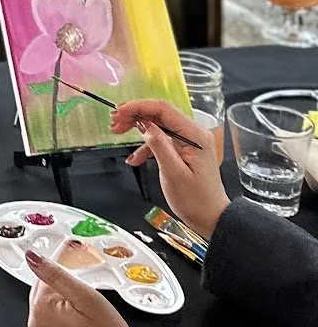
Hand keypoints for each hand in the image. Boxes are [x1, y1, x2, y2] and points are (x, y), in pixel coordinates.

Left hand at [26, 251, 134, 326]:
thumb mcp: (87, 298)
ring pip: (49, 308)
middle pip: (45, 291)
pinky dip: (64, 323)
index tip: (83, 289)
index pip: (46, 276)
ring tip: (87, 319)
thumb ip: (57, 275)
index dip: (68, 278)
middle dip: (64, 292)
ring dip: (65, 307)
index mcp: (40, 308)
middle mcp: (35, 325)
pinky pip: (53, 326)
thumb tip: (32, 257)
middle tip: (88, 305)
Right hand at [112, 97, 229, 239]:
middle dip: (135, 115)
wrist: (211, 218)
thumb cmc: (196, 201)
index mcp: (195, 135)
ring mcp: (190, 141)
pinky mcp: (185, 150)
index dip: (138, 107)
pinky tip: (135, 158)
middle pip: (160, 114)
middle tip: (115, 121)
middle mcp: (194, 133)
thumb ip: (159, 146)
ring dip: (138, 128)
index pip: (163, 109)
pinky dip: (146, 146)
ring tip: (118, 131)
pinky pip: (162, 139)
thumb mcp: (173, 174)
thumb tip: (144, 125)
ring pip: (158, 124)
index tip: (119, 112)